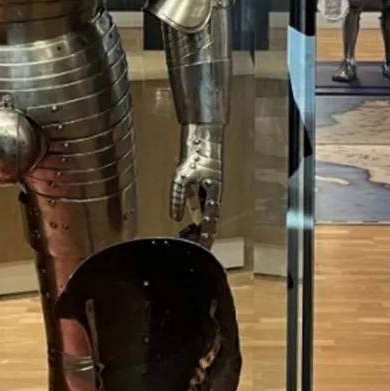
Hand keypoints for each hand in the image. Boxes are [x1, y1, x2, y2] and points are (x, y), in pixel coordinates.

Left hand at [170, 123, 222, 248]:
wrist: (202, 140)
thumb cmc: (197, 155)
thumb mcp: (181, 178)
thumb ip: (178, 199)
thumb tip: (176, 217)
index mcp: (213, 194)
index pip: (211, 221)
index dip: (207, 236)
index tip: (203, 247)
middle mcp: (214, 196)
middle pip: (211, 222)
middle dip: (204, 237)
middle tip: (197, 250)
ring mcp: (209, 193)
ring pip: (206, 217)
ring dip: (198, 230)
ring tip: (188, 241)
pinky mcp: (204, 190)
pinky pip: (201, 209)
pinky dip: (194, 219)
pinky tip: (185, 225)